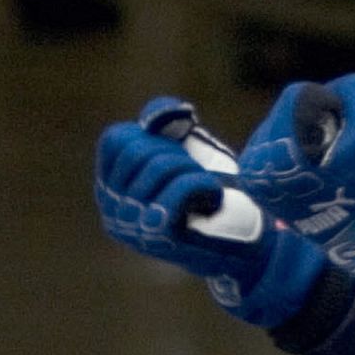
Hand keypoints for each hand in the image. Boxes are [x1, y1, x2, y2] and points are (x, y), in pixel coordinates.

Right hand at [95, 98, 325, 327]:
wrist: (243, 238)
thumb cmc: (213, 190)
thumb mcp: (188, 147)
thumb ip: (166, 122)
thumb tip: (155, 116)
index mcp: (111, 187)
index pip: (116, 138)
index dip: (154, 135)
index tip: (178, 154)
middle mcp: (112, 209)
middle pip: (137, 149)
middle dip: (177, 152)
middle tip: (194, 175)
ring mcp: (131, 225)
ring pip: (161, 166)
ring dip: (195, 170)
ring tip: (205, 190)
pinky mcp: (157, 236)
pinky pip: (181, 186)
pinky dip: (207, 184)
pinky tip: (213, 200)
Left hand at [234, 74, 354, 225]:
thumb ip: (354, 88)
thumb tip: (332, 90)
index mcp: (275, 145)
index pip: (299, 95)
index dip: (331, 103)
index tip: (348, 127)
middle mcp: (256, 161)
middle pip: (287, 112)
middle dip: (316, 120)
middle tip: (341, 144)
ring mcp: (256, 178)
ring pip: (282, 130)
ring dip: (306, 135)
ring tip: (330, 160)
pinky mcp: (262, 191)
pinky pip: (279, 152)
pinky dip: (300, 153)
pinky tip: (319, 170)